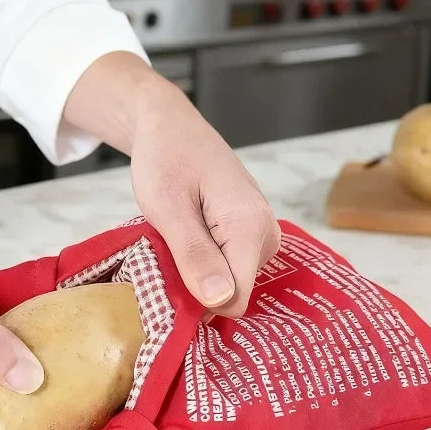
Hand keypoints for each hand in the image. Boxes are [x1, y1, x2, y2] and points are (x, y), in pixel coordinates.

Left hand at [130, 86, 280, 316]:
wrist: (171, 126)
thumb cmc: (165, 160)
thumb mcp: (168, 209)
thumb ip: (195, 255)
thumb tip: (221, 301)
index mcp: (249, 228)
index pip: (235, 299)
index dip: (198, 303)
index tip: (166, 287)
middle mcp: (266, 234)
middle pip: (234, 292)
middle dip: (197, 287)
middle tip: (164, 256)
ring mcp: (262, 234)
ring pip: (231, 282)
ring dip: (198, 274)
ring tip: (173, 243)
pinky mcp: (252, 234)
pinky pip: (231, 266)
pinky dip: (204, 262)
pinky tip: (186, 240)